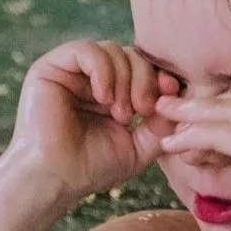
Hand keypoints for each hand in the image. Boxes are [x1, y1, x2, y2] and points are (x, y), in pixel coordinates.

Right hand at [5, 40, 178, 200]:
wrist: (54, 181)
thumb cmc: (92, 168)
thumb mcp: (139, 146)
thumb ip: (162, 122)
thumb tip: (180, 97)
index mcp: (111, 92)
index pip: (143, 67)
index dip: (160, 75)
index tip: (171, 93)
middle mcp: (90, 77)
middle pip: (131, 54)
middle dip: (145, 79)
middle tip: (142, 110)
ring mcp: (70, 71)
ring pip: (112, 50)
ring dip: (125, 79)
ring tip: (121, 113)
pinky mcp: (51, 67)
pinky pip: (87, 50)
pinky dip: (103, 70)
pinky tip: (104, 98)